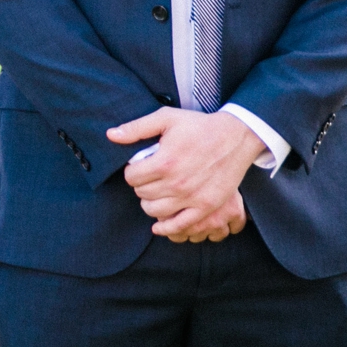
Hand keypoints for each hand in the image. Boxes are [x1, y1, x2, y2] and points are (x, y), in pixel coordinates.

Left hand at [109, 106, 265, 240]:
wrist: (236, 137)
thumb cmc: (199, 126)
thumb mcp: (166, 118)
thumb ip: (136, 128)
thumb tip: (110, 135)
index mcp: (164, 162)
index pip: (131, 177)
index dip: (132, 171)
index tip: (140, 167)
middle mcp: (176, 183)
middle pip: (142, 194)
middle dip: (141, 185)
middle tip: (150, 177)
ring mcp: (192, 198)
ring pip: (155, 211)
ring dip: (150, 203)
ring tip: (156, 192)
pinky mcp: (206, 207)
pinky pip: (179, 225)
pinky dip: (166, 228)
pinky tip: (159, 224)